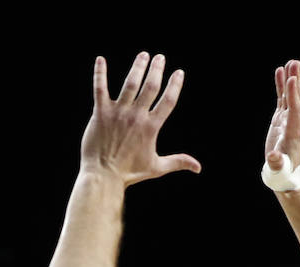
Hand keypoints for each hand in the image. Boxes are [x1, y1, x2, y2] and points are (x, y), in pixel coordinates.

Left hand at [80, 52, 200, 186]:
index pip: (168, 100)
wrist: (103, 177)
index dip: (175, 85)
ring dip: (138, 67)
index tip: (179, 73)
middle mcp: (136, 116)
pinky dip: (100, 73)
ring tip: (143, 55)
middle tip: (160, 57)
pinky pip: (100, 88)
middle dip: (157, 69)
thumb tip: (198, 167)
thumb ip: (178, 161)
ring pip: (130, 83)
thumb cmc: (130, 174)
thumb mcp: (157, 167)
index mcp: (151, 127)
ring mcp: (118, 113)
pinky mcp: (100, 113)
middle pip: (151, 86)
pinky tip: (100, 59)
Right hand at [264, 59, 299, 175]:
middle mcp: (293, 122)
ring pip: (290, 95)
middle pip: (296, 98)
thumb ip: (276, 162)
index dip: (293, 95)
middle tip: (295, 64)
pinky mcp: (281, 119)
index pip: (295, 109)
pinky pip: (282, 98)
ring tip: (291, 63)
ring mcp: (287, 119)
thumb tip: (273, 157)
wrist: (283, 172)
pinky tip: (279, 72)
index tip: (292, 80)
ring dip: (291, 79)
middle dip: (296, 82)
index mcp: (293, 131)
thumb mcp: (278, 167)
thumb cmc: (281, 170)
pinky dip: (282, 86)